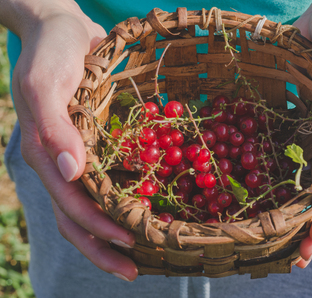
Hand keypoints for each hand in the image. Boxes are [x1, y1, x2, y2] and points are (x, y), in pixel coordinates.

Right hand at [11, 1, 137, 280]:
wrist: (63, 29)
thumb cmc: (51, 52)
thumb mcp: (45, 83)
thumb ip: (53, 128)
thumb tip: (70, 174)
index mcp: (47, 156)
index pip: (69, 205)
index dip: (96, 228)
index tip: (128, 242)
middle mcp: (62, 163)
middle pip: (78, 218)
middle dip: (103, 248)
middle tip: (134, 271)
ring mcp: (78, 156)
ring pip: (92, 206)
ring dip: (113, 233)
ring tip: (142, 254)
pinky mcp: (96, 144)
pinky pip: (108, 180)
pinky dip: (123, 201)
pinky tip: (145, 210)